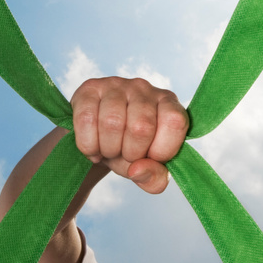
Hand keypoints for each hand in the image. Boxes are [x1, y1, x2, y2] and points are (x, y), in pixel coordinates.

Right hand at [71, 77, 188, 193]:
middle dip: (131, 154)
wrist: (98, 139)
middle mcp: (144, 88)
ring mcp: (116, 84)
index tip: (150, 158)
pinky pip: (87, 119)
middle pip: (141, 126)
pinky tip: (92, 148)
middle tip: (125, 156)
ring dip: (108, 150)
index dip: (162, 149)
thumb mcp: (147, 169)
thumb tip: (137, 170)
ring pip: (112, 123)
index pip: (175, 122)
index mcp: (168, 103)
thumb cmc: (129, 151)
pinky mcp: (90, 87)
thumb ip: (154, 178)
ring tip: (108, 151)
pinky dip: (88, 144)